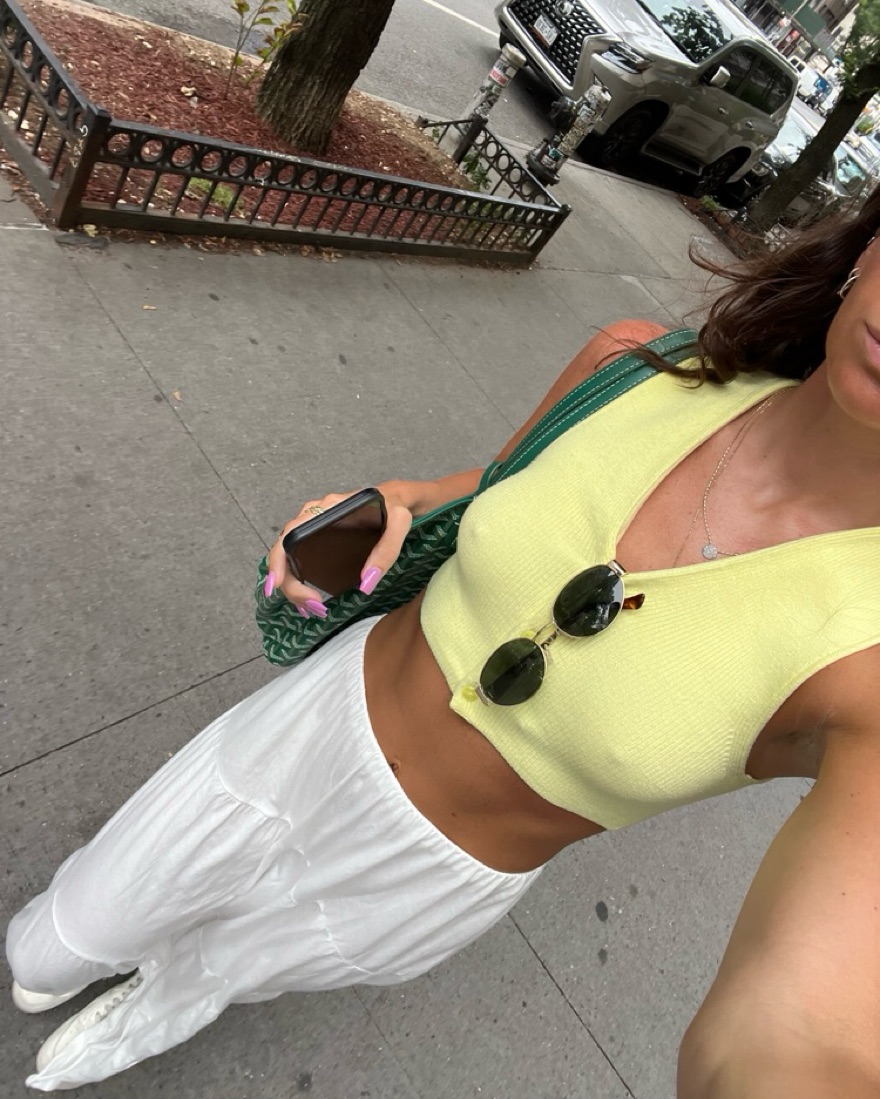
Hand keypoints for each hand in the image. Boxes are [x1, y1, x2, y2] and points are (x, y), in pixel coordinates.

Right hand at [264, 487, 413, 617]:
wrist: (395, 498)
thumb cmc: (395, 507)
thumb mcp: (399, 524)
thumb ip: (386, 551)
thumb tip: (366, 583)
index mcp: (327, 509)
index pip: (291, 533)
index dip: (278, 559)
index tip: (277, 585)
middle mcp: (313, 516)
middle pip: (284, 551)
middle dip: (291, 584)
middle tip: (313, 607)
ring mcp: (313, 527)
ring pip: (289, 557)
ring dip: (294, 586)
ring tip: (313, 608)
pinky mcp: (317, 539)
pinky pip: (298, 558)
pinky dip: (299, 581)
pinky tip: (310, 599)